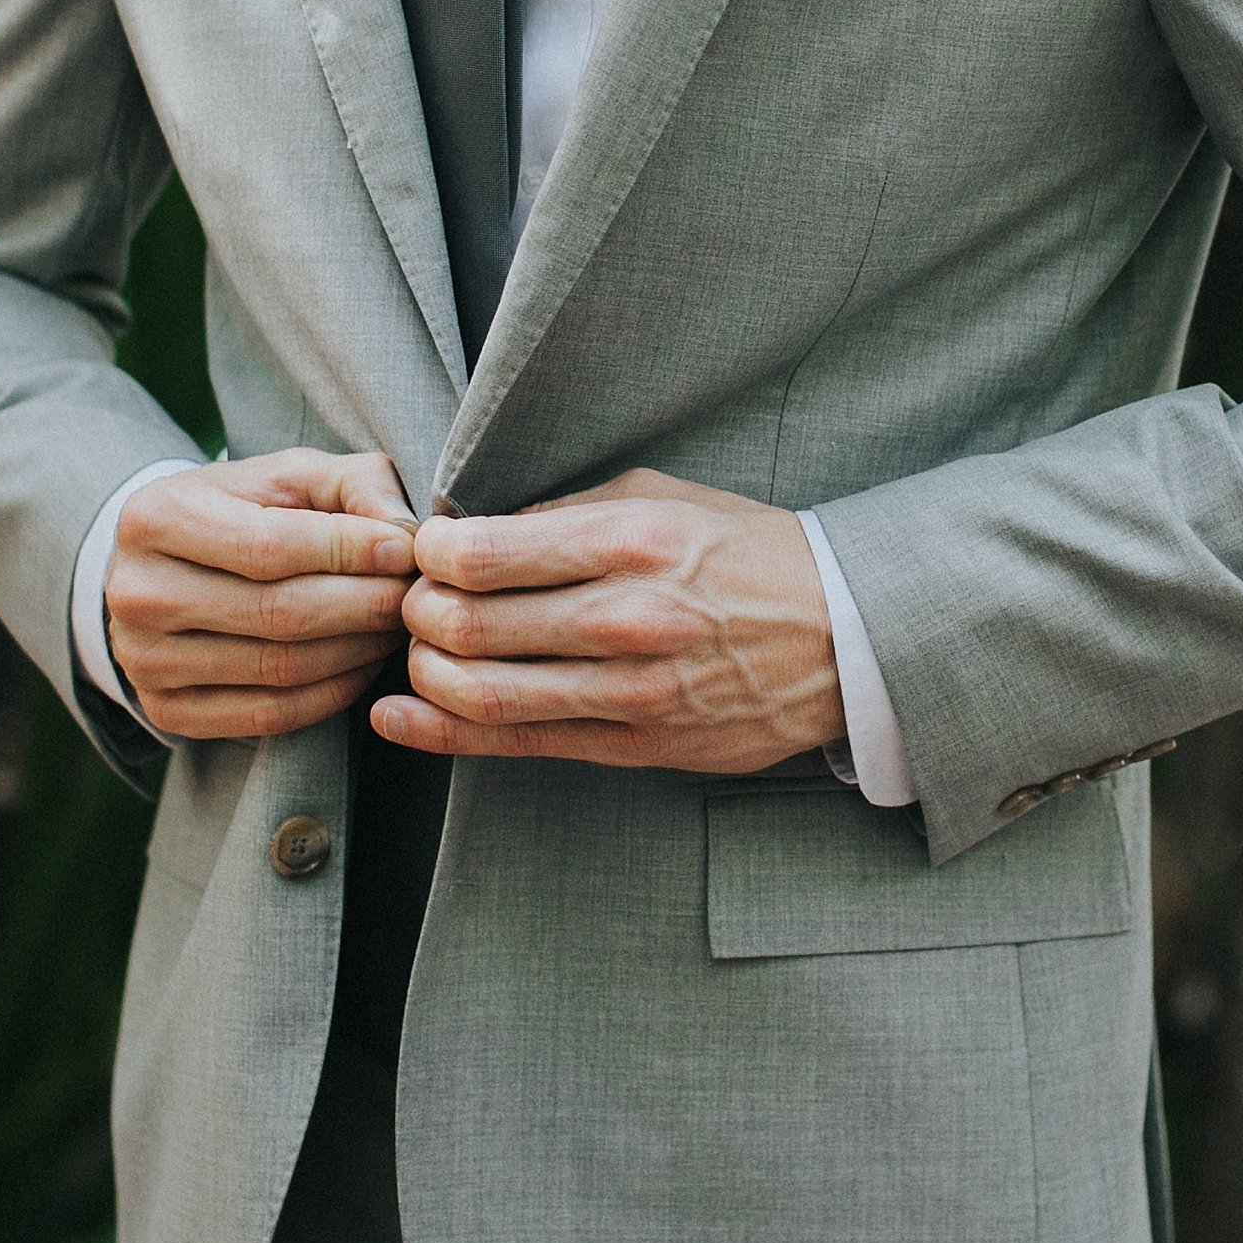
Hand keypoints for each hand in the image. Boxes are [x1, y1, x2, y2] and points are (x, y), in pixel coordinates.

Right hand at [105, 449, 415, 740]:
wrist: (167, 566)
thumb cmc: (244, 510)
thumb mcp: (291, 475)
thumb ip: (354, 484)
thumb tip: (404, 534)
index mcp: (157, 516)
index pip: (269, 546)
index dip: (350, 552)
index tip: (406, 549)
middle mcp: (138, 593)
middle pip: (279, 613)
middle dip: (365, 605)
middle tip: (413, 595)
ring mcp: (144, 661)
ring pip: (280, 668)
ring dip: (358, 651)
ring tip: (395, 626)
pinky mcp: (167, 711)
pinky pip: (269, 715)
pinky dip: (332, 694)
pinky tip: (362, 665)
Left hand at [385, 469, 842, 771]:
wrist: (842, 634)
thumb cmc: (745, 553)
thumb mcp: (661, 498)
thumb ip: (565, 512)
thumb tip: (475, 530)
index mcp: (631, 543)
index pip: (484, 555)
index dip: (429, 555)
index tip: (424, 550)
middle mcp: (627, 618)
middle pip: (469, 627)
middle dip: (418, 615)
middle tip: (414, 602)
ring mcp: (632, 691)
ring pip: (483, 693)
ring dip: (425, 673)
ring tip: (420, 653)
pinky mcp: (638, 745)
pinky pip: (520, 744)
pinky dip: (444, 735)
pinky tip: (400, 720)